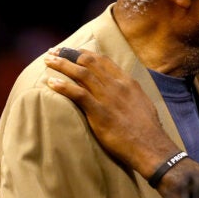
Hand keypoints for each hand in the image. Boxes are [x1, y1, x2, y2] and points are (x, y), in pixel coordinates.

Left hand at [44, 48, 180, 177]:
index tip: (72, 51)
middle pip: (89, 62)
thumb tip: (125, 90)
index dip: (84, 53)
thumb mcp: (142, 103)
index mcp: (128, 82)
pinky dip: (63, 86)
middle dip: (68, 54)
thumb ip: (130, 93)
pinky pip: (78, 94)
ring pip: (81, 73)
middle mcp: (117, 85)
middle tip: (54, 52)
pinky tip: (51, 83)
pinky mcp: (100, 112)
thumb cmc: (148, 129)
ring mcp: (108, 98)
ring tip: (47, 61)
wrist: (151, 145)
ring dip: (62, 65)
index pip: (103, 60)